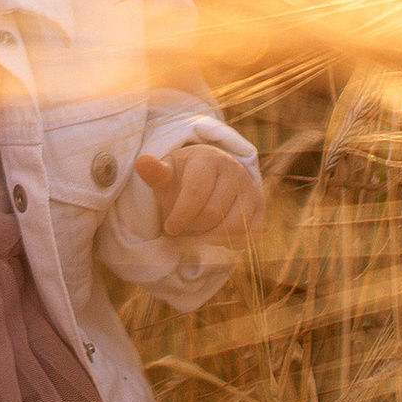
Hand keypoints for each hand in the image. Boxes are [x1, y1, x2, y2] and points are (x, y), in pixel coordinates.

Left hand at [134, 142, 262, 241]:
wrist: (209, 176)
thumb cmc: (182, 178)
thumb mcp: (167, 174)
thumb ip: (155, 173)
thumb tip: (141, 162)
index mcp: (208, 159)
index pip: (196, 192)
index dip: (181, 215)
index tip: (169, 228)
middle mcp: (234, 170)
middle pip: (213, 213)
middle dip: (195, 226)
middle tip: (187, 224)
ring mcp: (250, 188)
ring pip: (234, 226)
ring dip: (212, 236)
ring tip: (200, 230)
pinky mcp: (260, 207)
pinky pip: (249, 235)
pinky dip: (231, 242)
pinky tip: (216, 234)